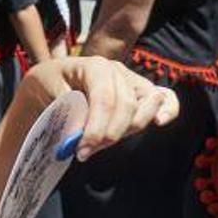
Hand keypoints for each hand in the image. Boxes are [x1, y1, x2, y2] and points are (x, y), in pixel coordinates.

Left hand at [20, 56, 178, 161]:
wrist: (51, 79)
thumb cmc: (49, 84)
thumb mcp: (50, 92)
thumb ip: (69, 110)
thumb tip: (83, 132)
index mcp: (95, 66)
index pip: (105, 100)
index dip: (96, 129)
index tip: (81, 150)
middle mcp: (117, 70)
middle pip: (126, 107)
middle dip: (107, 136)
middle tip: (83, 152)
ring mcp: (131, 80)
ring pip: (142, 109)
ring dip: (124, 133)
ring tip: (97, 144)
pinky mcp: (140, 92)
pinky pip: (165, 98)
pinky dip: (168, 109)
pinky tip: (159, 122)